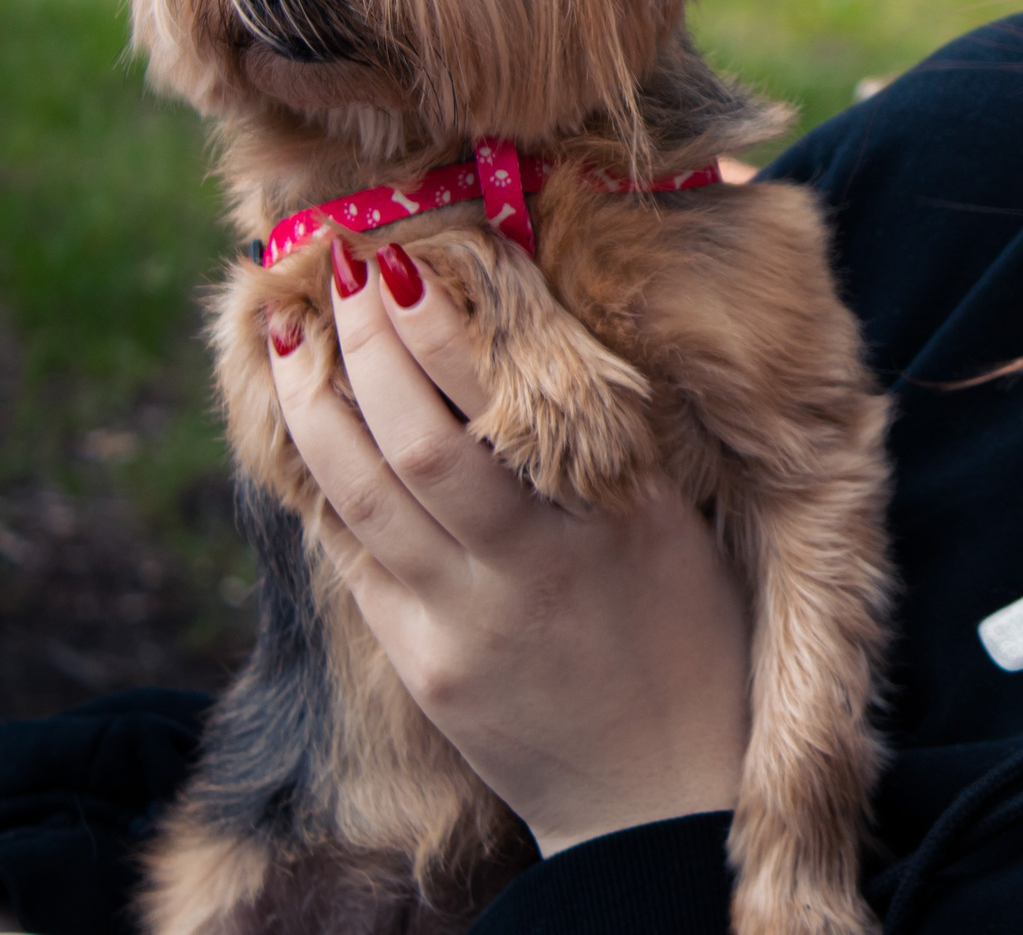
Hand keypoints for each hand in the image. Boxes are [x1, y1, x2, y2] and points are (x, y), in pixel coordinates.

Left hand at [269, 239, 750, 856]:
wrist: (660, 796)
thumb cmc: (694, 640)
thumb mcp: (680, 528)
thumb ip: (620, 442)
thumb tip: (557, 335)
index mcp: (615, 517)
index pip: (511, 398)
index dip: (445, 325)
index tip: (411, 261)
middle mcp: (533, 566)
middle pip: (418, 439)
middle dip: (368, 344)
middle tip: (347, 271)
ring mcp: (464, 622)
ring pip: (360, 493)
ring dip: (316, 404)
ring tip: (292, 336)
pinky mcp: (421, 666)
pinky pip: (354, 557)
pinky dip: (325, 484)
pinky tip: (311, 431)